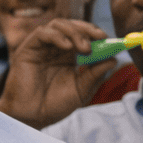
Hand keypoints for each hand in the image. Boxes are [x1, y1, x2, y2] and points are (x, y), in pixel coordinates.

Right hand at [0, 19, 116, 128]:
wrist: (33, 117)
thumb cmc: (54, 106)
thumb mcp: (82, 90)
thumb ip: (96, 74)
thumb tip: (114, 59)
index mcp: (68, 56)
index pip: (83, 35)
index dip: (96, 34)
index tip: (110, 40)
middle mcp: (54, 49)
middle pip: (72, 25)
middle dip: (88, 29)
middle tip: (100, 38)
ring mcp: (41, 48)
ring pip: (58, 25)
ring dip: (75, 32)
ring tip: (84, 48)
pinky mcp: (28, 49)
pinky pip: (42, 33)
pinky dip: (57, 36)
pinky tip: (67, 47)